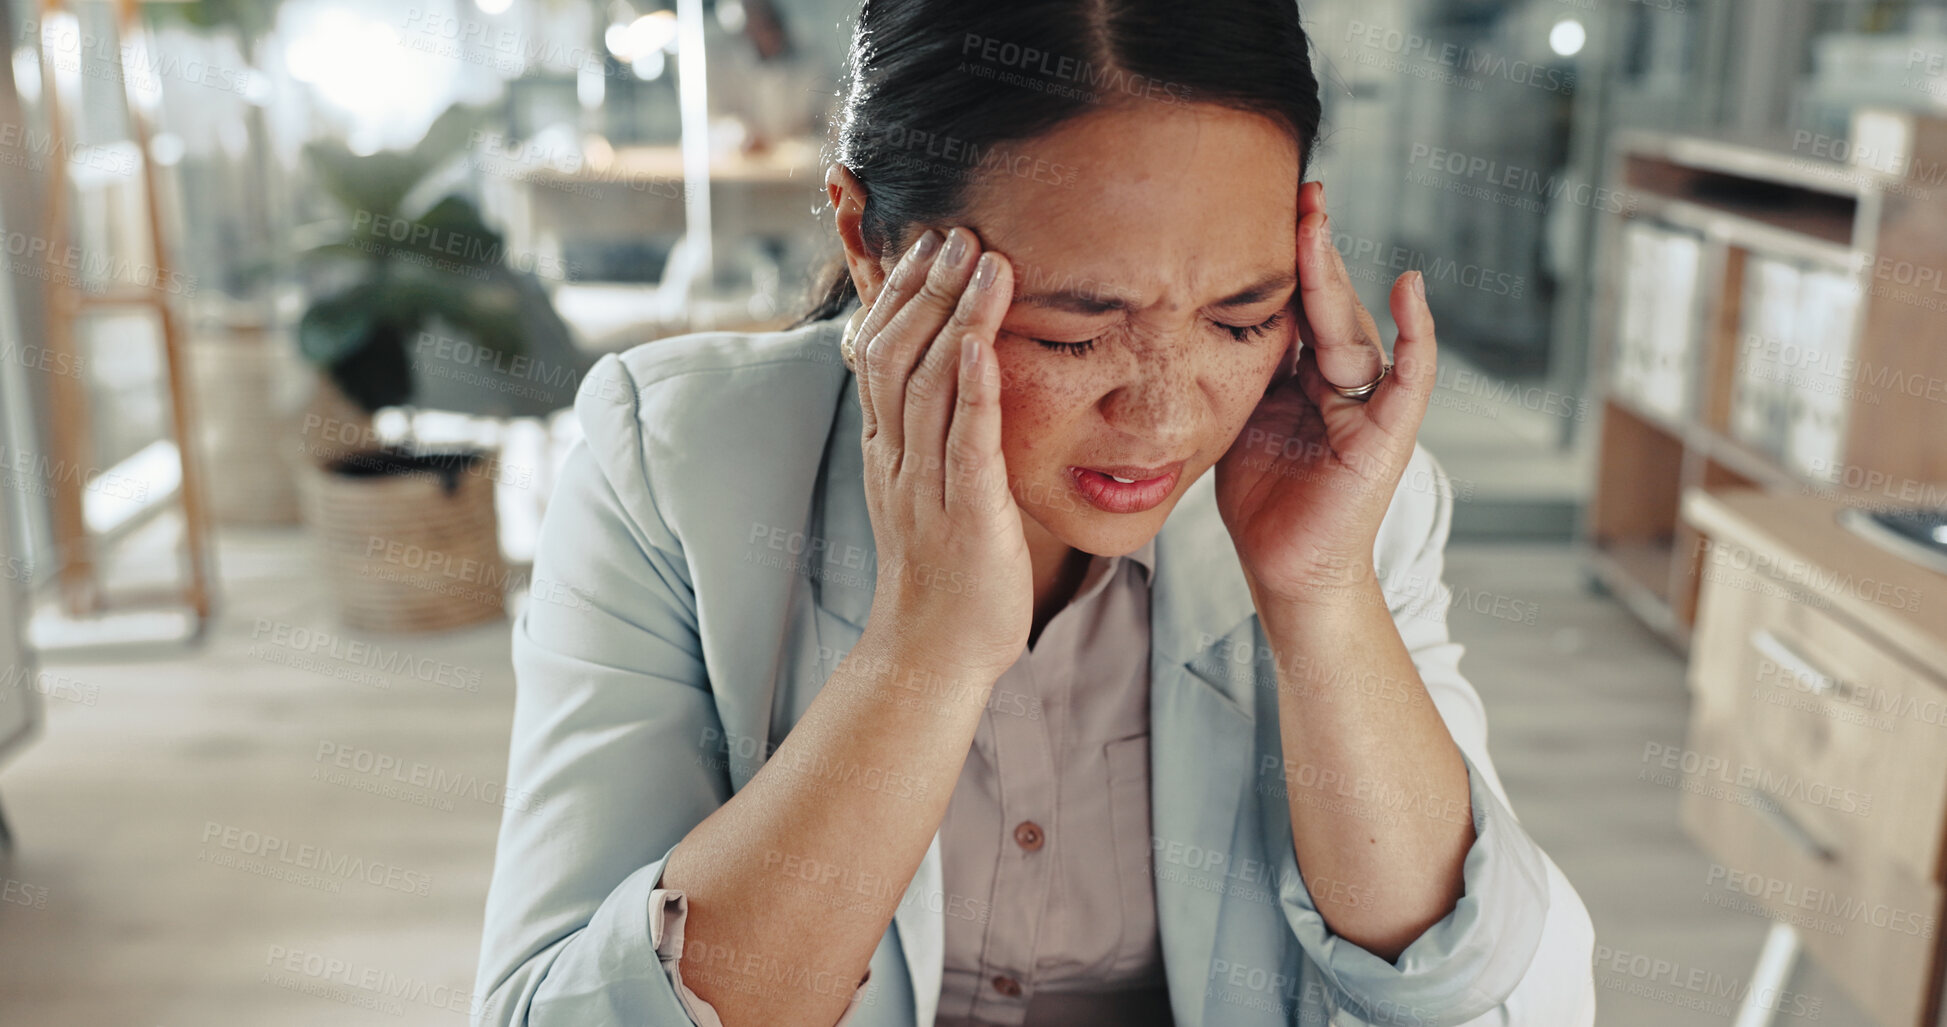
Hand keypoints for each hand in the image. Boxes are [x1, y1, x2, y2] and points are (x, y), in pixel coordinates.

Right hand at [854, 226, 1032, 682]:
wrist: (933, 655)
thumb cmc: (944, 576)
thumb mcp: (926, 491)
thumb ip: (931, 436)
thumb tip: (951, 382)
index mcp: (887, 451)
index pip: (877, 354)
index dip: (899, 294)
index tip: (927, 244)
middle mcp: (898, 459)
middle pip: (897, 355)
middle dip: (925, 288)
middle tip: (957, 231)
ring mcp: (927, 486)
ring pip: (928, 386)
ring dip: (956, 317)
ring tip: (984, 260)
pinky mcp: (966, 514)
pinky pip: (965, 441)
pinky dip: (974, 387)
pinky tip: (984, 341)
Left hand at [1214, 182, 1438, 605]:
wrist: (1286, 572)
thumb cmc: (1261, 505)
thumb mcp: (1235, 422)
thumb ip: (1237, 372)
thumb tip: (1196, 316)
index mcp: (1300, 378)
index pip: (1293, 307)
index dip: (1281, 262)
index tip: (1261, 207)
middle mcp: (1339, 383)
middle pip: (1326, 306)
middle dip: (1312, 250)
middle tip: (1302, 192)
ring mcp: (1368, 406)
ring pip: (1353, 328)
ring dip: (1336, 276)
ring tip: (1317, 225)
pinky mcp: (1388, 434)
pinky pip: (1410, 376)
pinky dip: (1417, 333)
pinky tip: (1411, 288)